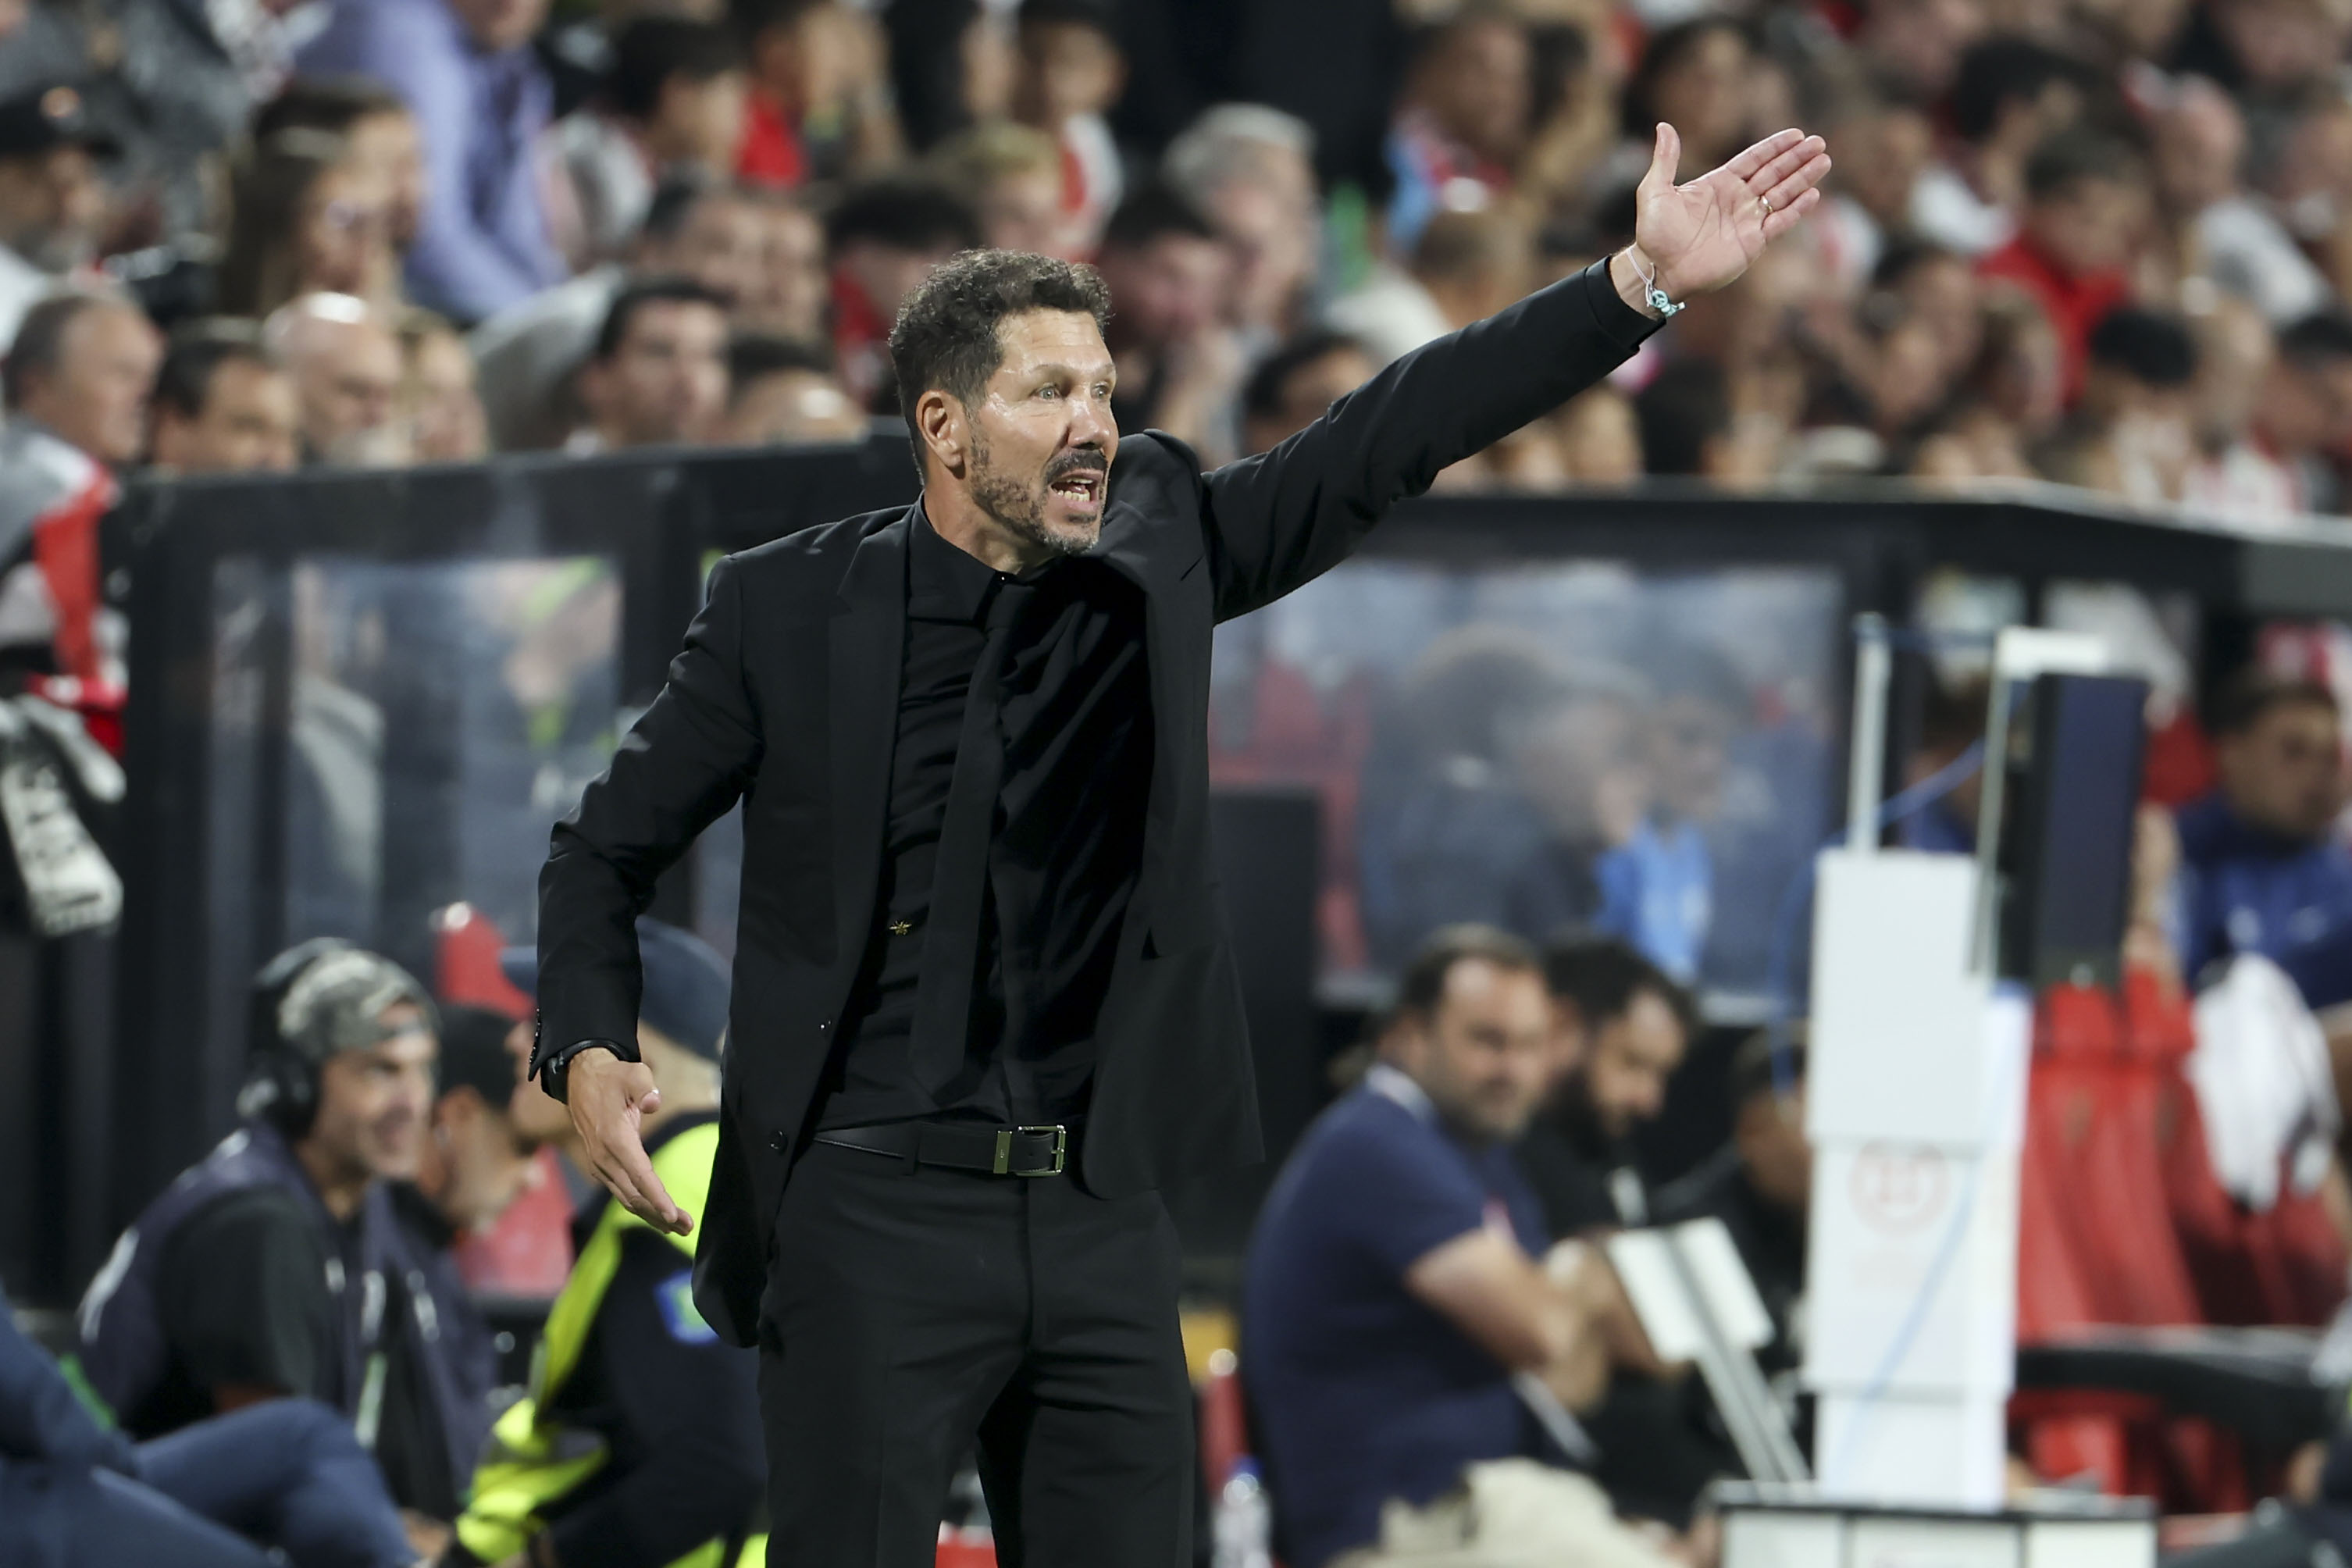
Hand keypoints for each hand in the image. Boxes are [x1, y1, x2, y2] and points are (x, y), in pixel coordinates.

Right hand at [566, 1049, 692, 1235]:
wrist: (581, 1081)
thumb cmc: (614, 1077)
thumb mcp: (633, 1073)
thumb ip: (644, 1087)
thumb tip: (654, 1103)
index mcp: (614, 1137)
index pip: (639, 1173)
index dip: (656, 1196)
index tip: (672, 1215)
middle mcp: (604, 1157)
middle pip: (635, 1194)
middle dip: (660, 1214)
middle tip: (689, 1228)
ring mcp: (600, 1164)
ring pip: (627, 1198)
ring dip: (652, 1215)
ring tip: (680, 1228)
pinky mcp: (602, 1167)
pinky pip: (622, 1192)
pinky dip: (640, 1206)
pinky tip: (658, 1215)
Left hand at [1629, 123, 1829, 302]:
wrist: (1659, 270)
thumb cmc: (1655, 233)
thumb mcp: (1655, 191)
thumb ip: (1665, 160)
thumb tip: (1664, 126)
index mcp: (1719, 184)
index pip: (1753, 160)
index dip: (1775, 147)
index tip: (1796, 134)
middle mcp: (1737, 200)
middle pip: (1774, 173)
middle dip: (1796, 158)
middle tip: (1819, 143)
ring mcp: (1747, 221)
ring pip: (1782, 194)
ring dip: (1803, 178)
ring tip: (1824, 162)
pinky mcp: (1753, 243)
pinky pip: (1780, 223)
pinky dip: (1796, 210)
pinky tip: (1813, 195)